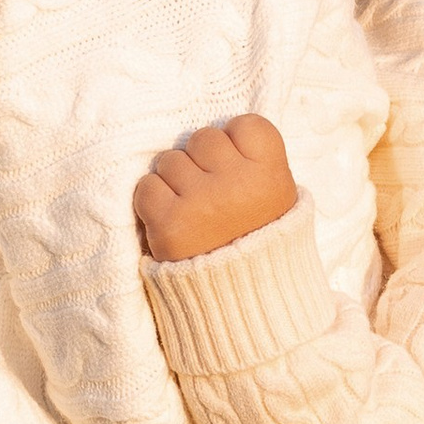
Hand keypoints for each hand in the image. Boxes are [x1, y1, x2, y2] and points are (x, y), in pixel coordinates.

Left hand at [135, 114, 299, 262]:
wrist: (243, 299)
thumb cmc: (256, 237)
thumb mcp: (276, 196)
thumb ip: (254, 160)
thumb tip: (216, 128)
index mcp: (272, 175)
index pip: (245, 124)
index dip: (234, 142)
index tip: (236, 167)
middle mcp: (239, 185)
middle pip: (203, 139)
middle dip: (201, 161)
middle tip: (212, 192)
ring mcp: (202, 203)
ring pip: (170, 160)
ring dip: (175, 181)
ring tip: (194, 208)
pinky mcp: (170, 224)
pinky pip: (147, 187)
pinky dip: (153, 202)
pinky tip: (173, 219)